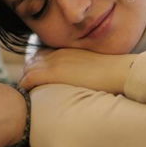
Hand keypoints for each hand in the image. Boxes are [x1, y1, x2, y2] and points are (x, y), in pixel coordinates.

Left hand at [20, 48, 136, 93]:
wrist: (119, 72)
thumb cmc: (112, 73)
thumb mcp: (93, 67)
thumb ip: (81, 70)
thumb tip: (82, 80)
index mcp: (67, 51)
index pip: (41, 55)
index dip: (37, 68)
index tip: (38, 80)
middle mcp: (58, 53)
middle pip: (32, 61)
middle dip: (29, 74)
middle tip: (31, 89)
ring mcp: (55, 62)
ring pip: (28, 69)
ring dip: (27, 80)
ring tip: (30, 94)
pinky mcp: (54, 73)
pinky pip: (29, 78)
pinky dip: (26, 86)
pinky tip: (29, 95)